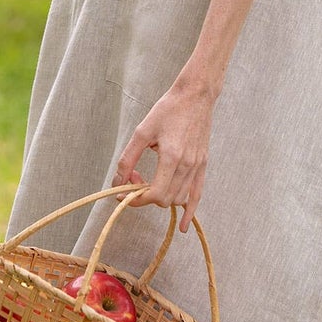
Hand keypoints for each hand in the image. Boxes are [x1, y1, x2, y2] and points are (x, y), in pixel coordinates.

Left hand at [113, 73, 216, 232]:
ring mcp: (197, 166)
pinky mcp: (203, 164)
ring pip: (178, 199)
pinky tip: (185, 226)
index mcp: (172, 157)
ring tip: (149, 181)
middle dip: (145, 197)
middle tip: (134, 180)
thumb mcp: (142, 131)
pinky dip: (190, 211)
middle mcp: (187, 165)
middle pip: (165, 199)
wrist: (195, 95)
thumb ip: (128, 158)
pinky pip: (197, 195)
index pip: (154, 194)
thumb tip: (118, 181)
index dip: (136, 199)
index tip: (124, 193)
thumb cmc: (168, 109)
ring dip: (161, 198)